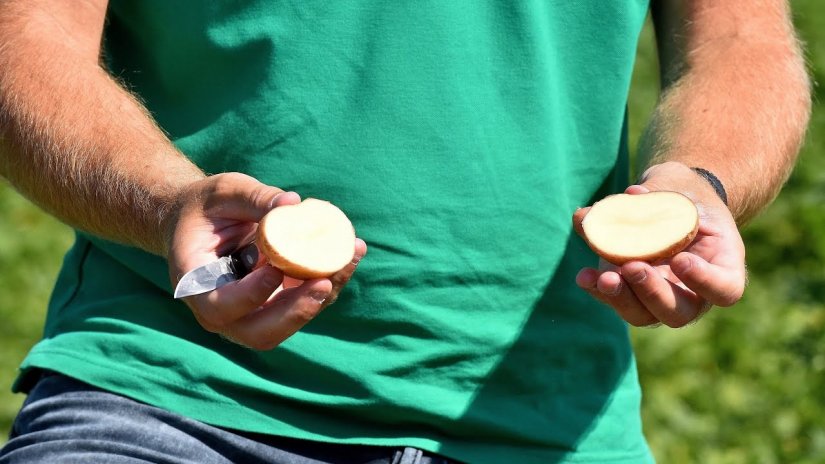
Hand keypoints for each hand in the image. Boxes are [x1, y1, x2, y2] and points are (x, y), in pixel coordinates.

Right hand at [166, 172, 366, 348]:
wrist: (205, 223)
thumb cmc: (207, 206)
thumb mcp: (223, 192)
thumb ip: (254, 198)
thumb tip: (293, 203)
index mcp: (196, 285)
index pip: (220, 306)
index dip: (250, 295)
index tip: (275, 270)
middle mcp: (224, 310)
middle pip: (260, 333)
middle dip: (296, 312)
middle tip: (323, 283)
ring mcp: (253, 312)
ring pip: (290, 322)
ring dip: (322, 296)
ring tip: (347, 257)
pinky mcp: (279, 304)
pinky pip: (306, 303)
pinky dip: (332, 282)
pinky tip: (352, 251)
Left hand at [572, 162, 745, 327]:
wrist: (673, 201)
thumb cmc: (685, 194)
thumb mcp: (676, 187)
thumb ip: (646, 197)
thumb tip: (588, 214)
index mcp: (722, 266)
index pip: (725, 290)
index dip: (705, 282)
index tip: (681, 259)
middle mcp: (694, 291)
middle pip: (678, 312)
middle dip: (652, 293)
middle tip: (632, 267)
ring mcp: (661, 297)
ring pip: (644, 315)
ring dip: (621, 298)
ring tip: (603, 278)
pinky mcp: (632, 293)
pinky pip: (617, 300)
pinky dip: (598, 289)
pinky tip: (585, 276)